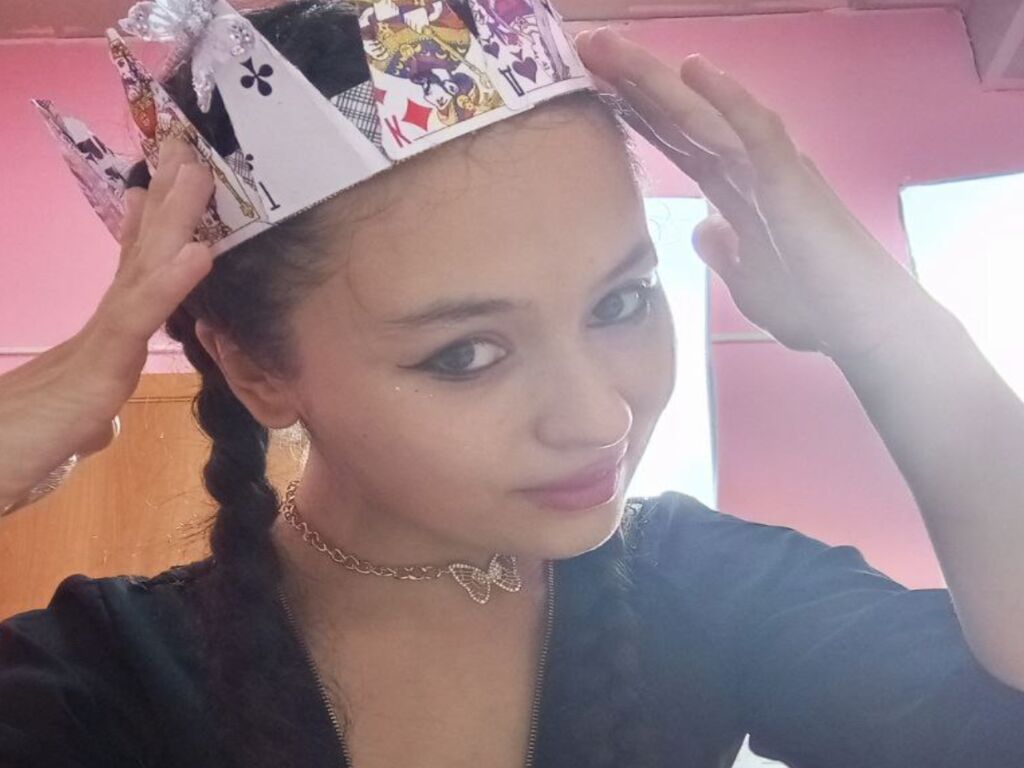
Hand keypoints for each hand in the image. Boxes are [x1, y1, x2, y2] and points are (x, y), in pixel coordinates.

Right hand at [0, 138, 213, 507]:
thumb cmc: (13, 454)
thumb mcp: (65, 437)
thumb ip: (87, 421)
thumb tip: (100, 422)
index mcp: (99, 344)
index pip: (130, 279)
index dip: (148, 233)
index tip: (162, 191)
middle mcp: (99, 333)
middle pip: (140, 258)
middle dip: (166, 204)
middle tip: (185, 150)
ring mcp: (98, 344)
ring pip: (143, 271)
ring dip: (173, 219)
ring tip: (195, 171)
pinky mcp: (96, 368)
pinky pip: (138, 319)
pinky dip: (169, 282)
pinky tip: (198, 250)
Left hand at [576, 28, 933, 363]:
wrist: (858, 328)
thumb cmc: (810, 305)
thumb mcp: (748, 280)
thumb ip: (723, 250)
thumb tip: (703, 227)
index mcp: (733, 187)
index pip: (674, 138)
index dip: (634, 108)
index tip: (591, 83)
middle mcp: (747, 165)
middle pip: (680, 114)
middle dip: (632, 79)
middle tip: (586, 44)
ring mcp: (768, 167)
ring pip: (706, 112)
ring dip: (659, 78)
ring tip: (613, 47)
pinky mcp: (790, 181)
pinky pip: (757, 132)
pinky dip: (729, 100)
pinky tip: (696, 69)